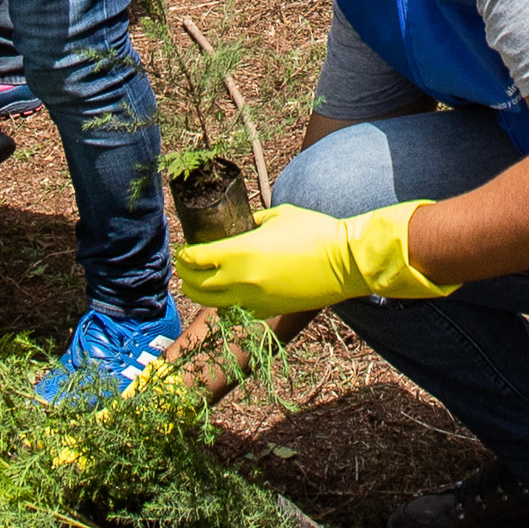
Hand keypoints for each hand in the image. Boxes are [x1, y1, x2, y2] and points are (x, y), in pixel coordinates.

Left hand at [175, 201, 449, 318]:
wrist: (345, 263)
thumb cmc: (315, 232)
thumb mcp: (279, 215)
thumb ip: (255, 220)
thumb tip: (244, 224)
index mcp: (239, 252)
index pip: (194, 259)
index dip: (184, 255)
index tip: (184, 249)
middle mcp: (240, 280)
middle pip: (196, 285)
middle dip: (186, 275)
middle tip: (186, 266)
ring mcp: (253, 300)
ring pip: (212, 303)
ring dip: (201, 292)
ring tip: (200, 282)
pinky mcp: (267, 311)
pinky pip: (236, 310)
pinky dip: (226, 302)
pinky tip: (229, 292)